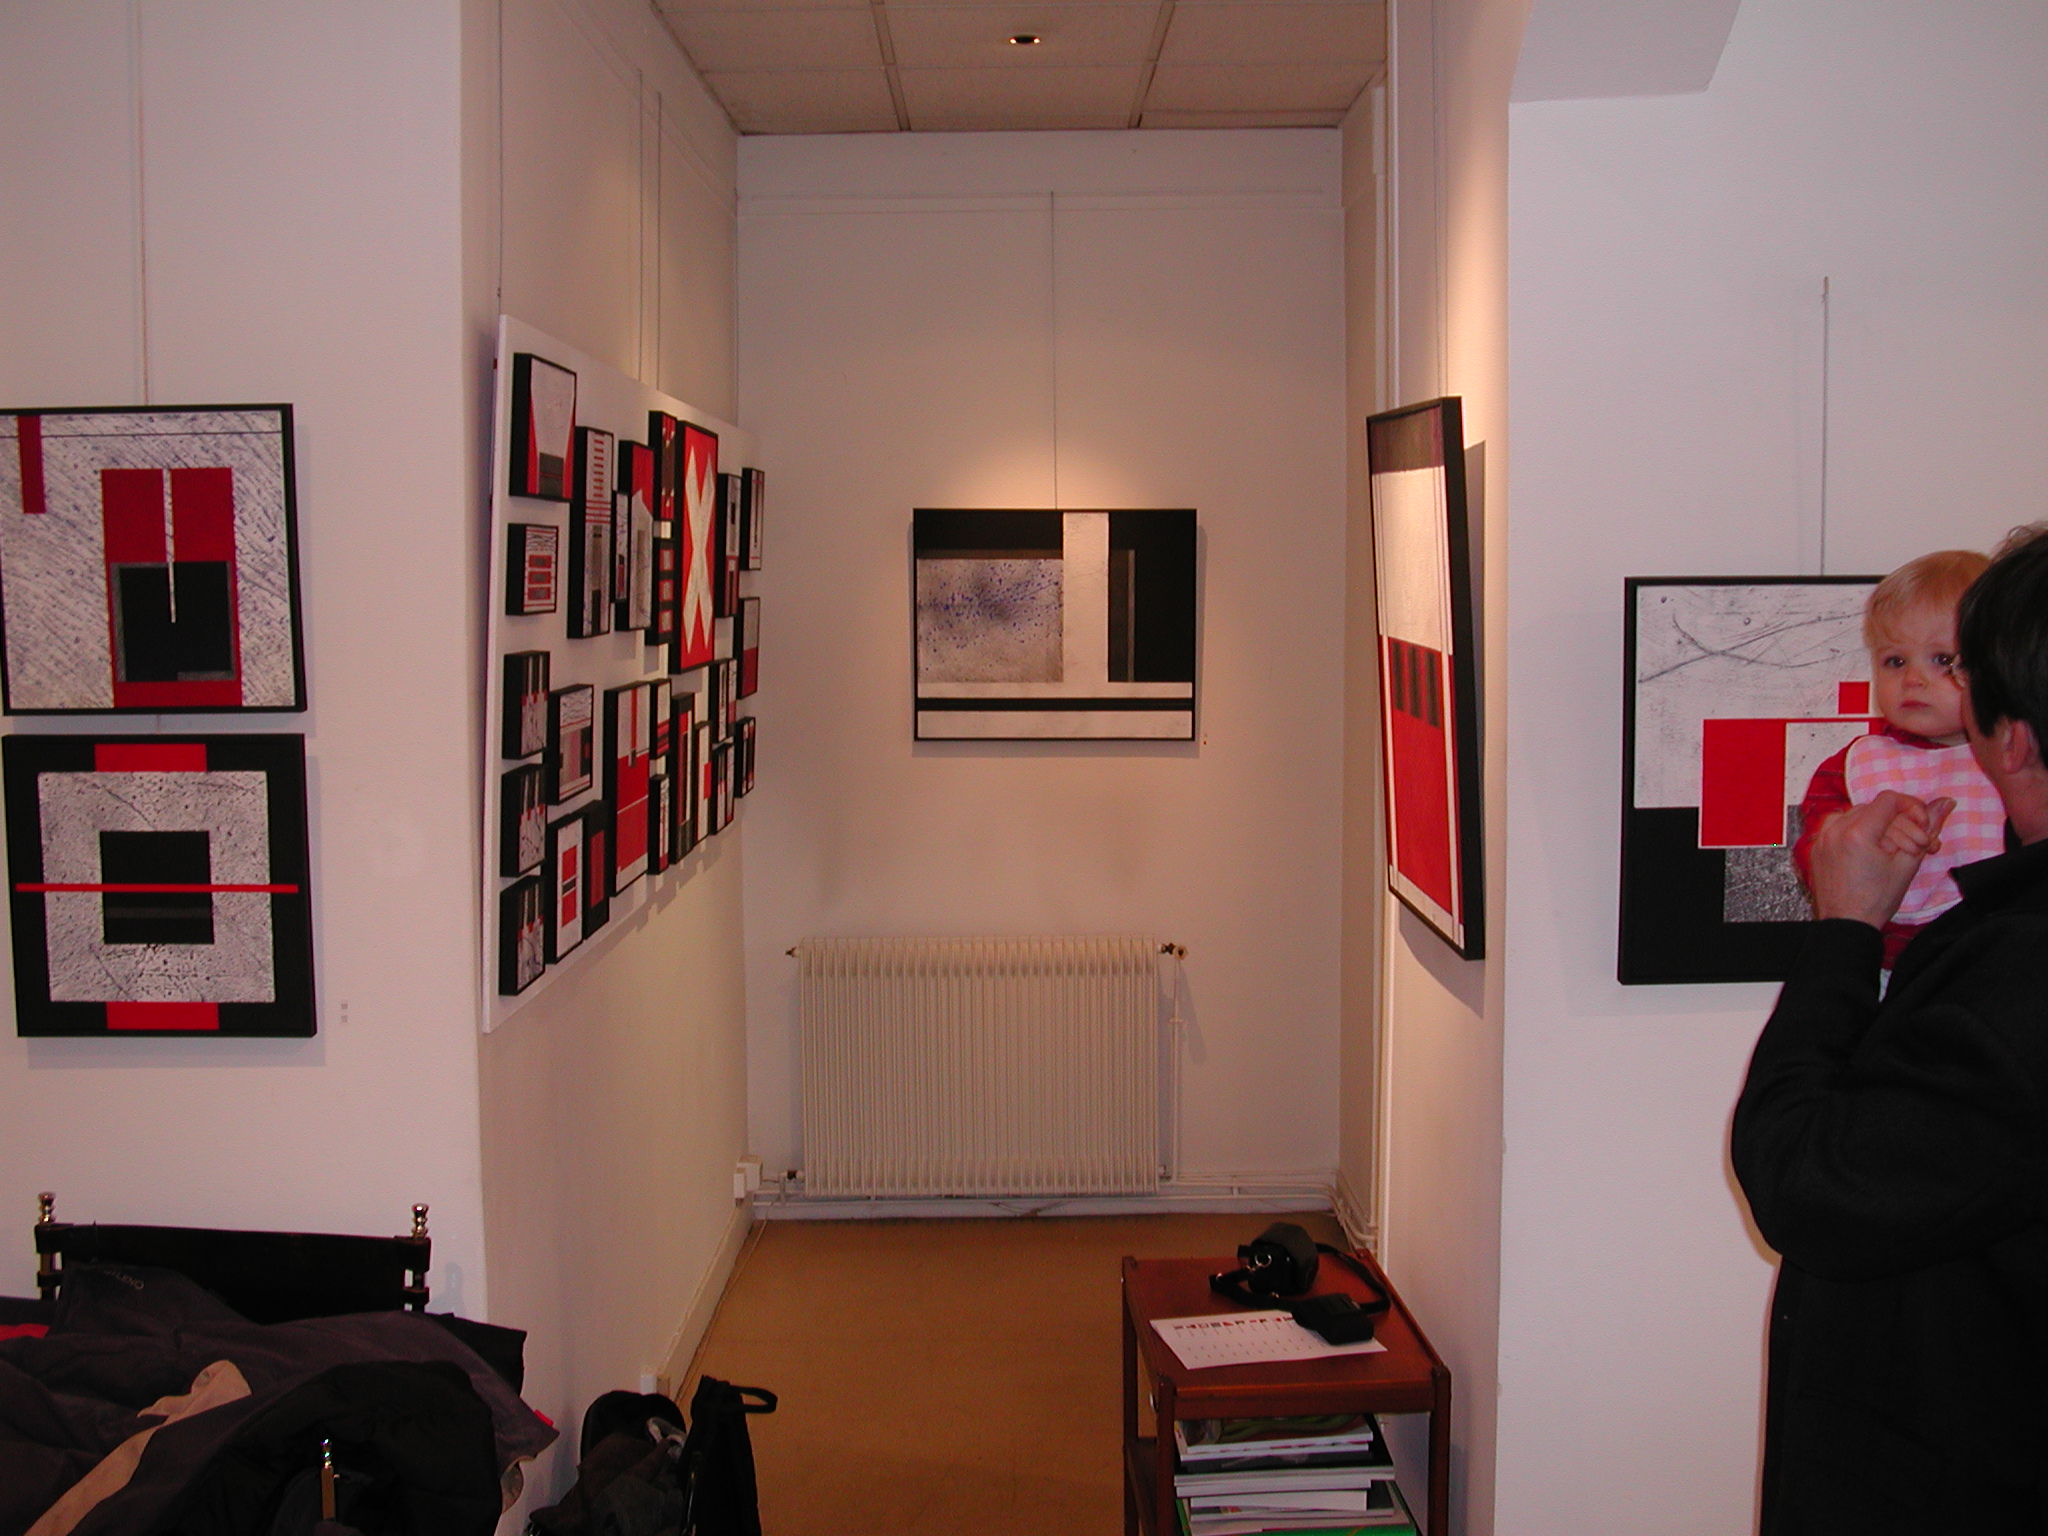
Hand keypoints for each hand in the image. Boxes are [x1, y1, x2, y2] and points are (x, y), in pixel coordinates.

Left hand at [1808, 791, 1954, 928]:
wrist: (1846, 924)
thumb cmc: (1876, 901)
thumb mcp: (1908, 864)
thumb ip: (1928, 829)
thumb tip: (1945, 803)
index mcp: (1857, 833)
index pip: (1888, 800)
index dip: (1912, 807)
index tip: (1923, 824)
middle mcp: (1834, 830)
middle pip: (1875, 808)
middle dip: (1901, 823)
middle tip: (1920, 844)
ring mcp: (1822, 837)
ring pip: (1858, 815)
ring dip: (1882, 827)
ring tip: (1898, 850)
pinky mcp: (1817, 846)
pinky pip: (1840, 827)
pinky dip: (1860, 832)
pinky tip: (1875, 851)